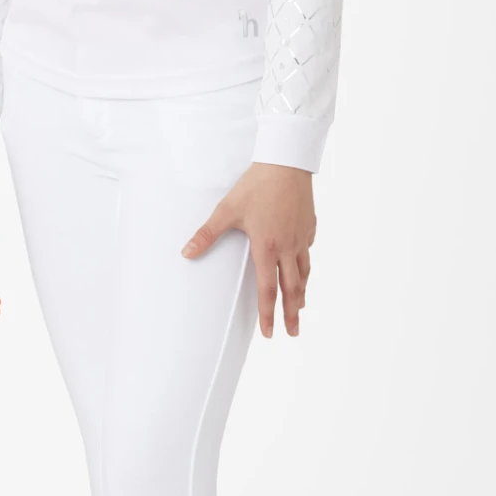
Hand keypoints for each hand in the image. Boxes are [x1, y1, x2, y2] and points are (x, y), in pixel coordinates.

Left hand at [181, 162, 315, 337]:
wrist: (286, 162)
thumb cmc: (256, 185)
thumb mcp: (227, 210)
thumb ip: (207, 234)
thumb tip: (186, 252)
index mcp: (267, 247)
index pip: (268, 290)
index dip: (268, 314)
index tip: (269, 332)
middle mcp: (287, 247)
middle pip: (292, 289)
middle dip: (291, 314)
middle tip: (292, 332)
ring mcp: (301, 237)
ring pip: (304, 272)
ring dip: (301, 293)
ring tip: (300, 308)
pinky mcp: (309, 225)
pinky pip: (308, 251)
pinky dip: (306, 265)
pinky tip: (303, 268)